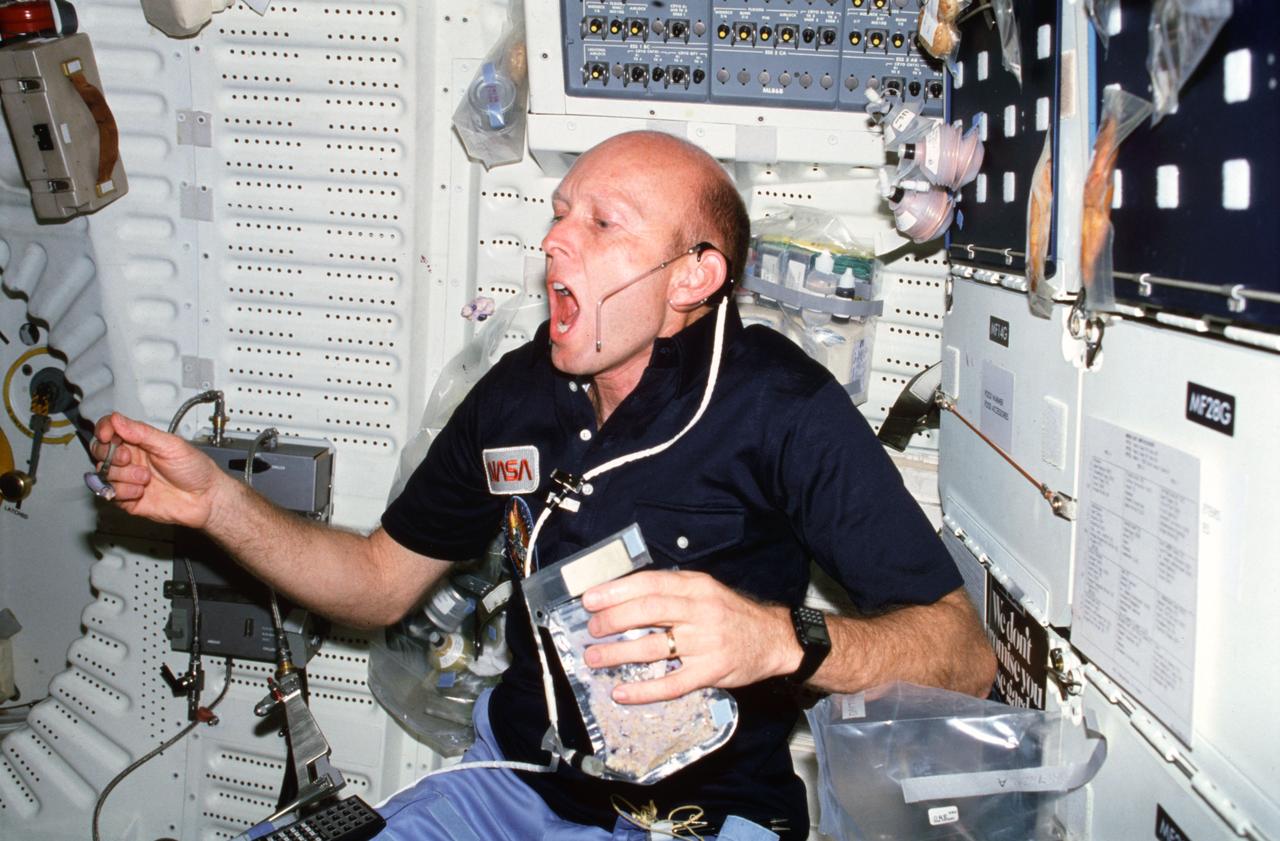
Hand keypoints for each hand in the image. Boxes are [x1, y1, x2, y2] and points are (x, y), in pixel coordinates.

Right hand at [91, 412, 230, 528]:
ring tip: (146, 477)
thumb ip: (142, 432)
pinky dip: (124, 492)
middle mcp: (132, 458)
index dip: (104, 429)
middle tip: (128, 457)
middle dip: (111, 454)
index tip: (107, 435)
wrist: (205, 498)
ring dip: (124, 475)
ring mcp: (128, 478)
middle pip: (100, 450)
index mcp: (140, 441)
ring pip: (104, 473)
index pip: (111, 429)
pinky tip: (142, 491)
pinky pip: (110, 493)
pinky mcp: (127, 498)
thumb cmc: (196, 469)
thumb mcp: (171, 445)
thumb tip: (117, 420)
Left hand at [580, 570, 799, 704]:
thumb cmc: (731, 614)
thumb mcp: (705, 590)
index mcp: (696, 587)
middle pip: (648, 611)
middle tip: (592, 629)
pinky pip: (672, 684)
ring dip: (619, 653)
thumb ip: (671, 591)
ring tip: (595, 658)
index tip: (591, 599)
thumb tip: (623, 595)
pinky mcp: (710, 672)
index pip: (650, 584)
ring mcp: (706, 643)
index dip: (617, 590)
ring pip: (654, 647)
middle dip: (613, 620)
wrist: (774, 639)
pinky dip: (644, 690)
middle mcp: (700, 611)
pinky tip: (622, 692)